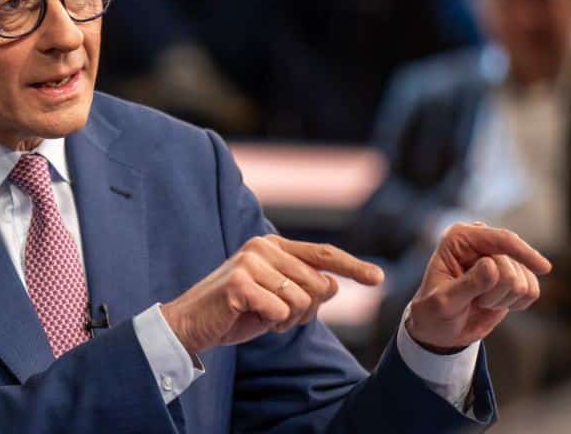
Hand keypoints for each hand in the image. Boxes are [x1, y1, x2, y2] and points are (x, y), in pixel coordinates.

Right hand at [161, 234, 384, 354]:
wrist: (192, 325)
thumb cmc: (238, 312)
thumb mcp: (279, 300)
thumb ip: (307, 290)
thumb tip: (333, 285)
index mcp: (273, 246)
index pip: (323, 254)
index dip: (353, 266)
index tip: (378, 278)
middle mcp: (263, 247)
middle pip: (317, 284)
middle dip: (304, 310)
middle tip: (276, 316)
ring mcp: (250, 262)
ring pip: (301, 300)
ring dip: (286, 319)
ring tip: (261, 316)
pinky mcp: (239, 282)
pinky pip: (280, 311)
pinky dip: (270, 323)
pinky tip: (249, 318)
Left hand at [406, 222, 551, 352]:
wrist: (441, 328)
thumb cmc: (434, 312)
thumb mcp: (444, 302)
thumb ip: (468, 284)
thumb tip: (492, 266)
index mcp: (459, 238)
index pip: (500, 239)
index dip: (523, 252)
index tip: (544, 268)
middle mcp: (482, 242)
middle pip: (511, 267)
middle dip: (494, 292)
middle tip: (473, 300)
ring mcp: (500, 258)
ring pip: (524, 281)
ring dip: (503, 299)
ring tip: (479, 301)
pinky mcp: (514, 276)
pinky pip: (532, 291)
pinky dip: (516, 303)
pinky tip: (495, 304)